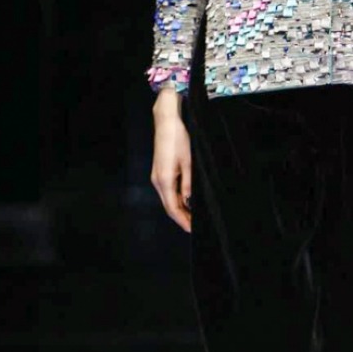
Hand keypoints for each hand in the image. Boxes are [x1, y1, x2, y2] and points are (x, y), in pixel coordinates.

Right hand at [151, 90, 192, 232]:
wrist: (167, 121)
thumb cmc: (179, 139)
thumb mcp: (189, 162)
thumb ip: (189, 184)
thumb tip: (190, 202)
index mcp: (164, 180)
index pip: (173, 209)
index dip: (183, 221)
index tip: (193, 230)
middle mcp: (157, 181)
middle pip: (169, 206)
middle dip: (182, 218)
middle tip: (196, 227)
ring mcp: (156, 176)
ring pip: (168, 199)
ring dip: (179, 209)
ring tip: (194, 216)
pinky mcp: (159, 171)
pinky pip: (167, 191)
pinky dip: (176, 199)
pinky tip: (186, 200)